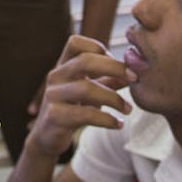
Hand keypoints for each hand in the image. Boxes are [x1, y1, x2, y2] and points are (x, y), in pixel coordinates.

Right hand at [24, 35, 136, 161]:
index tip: (117, 63)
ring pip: (87, 88)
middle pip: (85, 60)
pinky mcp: (55, 116)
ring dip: (114, 98)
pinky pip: (85, 114)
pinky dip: (107, 119)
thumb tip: (133, 73)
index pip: (75, 42)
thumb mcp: (90, 92)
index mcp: (62, 66)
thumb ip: (108, 81)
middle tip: (135, 78)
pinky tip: (118, 124)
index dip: (98, 47)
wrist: (47, 138)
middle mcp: (55, 76)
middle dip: (114, 67)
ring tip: (128, 109)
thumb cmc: (71, 110)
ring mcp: (53, 95)